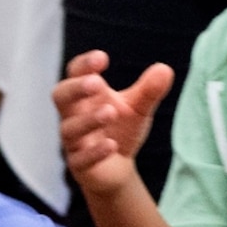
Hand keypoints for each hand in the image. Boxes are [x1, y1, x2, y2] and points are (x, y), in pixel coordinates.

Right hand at [53, 52, 174, 196]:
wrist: (118, 168)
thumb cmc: (121, 128)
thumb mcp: (138, 108)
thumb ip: (150, 90)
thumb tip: (165, 69)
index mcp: (85, 94)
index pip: (76, 72)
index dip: (85, 64)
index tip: (103, 58)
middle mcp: (73, 114)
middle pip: (61, 96)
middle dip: (76, 88)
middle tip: (96, 83)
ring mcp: (74, 140)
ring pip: (70, 128)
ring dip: (89, 120)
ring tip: (111, 113)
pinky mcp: (79, 164)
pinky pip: (80, 158)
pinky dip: (95, 151)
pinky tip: (112, 145)